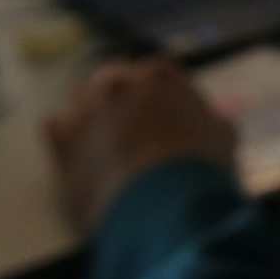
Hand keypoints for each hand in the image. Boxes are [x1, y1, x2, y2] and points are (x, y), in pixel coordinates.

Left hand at [43, 56, 237, 234]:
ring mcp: (88, 108)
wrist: (164, 207)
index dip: (162, 94)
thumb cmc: (200, 169)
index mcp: (161, 77)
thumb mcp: (223, 139)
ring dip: (92, 110)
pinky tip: (82, 154)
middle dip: (122, 94)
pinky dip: (67, 136)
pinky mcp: (64, 139)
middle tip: (134, 123)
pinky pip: (56, 127)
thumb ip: (214, 120)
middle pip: (113, 76)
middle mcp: (120, 83)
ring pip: (81, 95)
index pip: (158, 71)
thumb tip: (218, 116)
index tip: (167, 112)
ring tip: (105, 139)